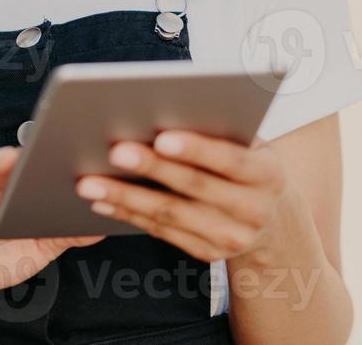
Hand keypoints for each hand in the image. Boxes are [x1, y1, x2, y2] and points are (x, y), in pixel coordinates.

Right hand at [0, 145, 103, 306]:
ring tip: (7, 156)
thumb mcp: (37, 249)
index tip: (72, 139)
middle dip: (24, 149)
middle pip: (3, 158)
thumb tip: (102, 225)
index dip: (45, 151)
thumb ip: (63, 236)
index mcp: (11, 190)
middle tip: (48, 141)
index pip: (28, 164)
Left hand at [74, 131, 292, 263]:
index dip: (196, 149)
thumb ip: (217, 128)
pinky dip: (128, 216)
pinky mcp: (207, 253)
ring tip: (90, 182)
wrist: (272, 217)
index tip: (161, 138)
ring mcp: (231, 238)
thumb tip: (164, 107)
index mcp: (268, 175)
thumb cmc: (246, 161)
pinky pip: (162, 232)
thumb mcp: (248, 142)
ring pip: (171, 215)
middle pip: (195, 187)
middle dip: (151, 169)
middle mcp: (254, 211)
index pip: (231, 160)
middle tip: (114, 152)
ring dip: (126, 198)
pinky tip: (101, 202)